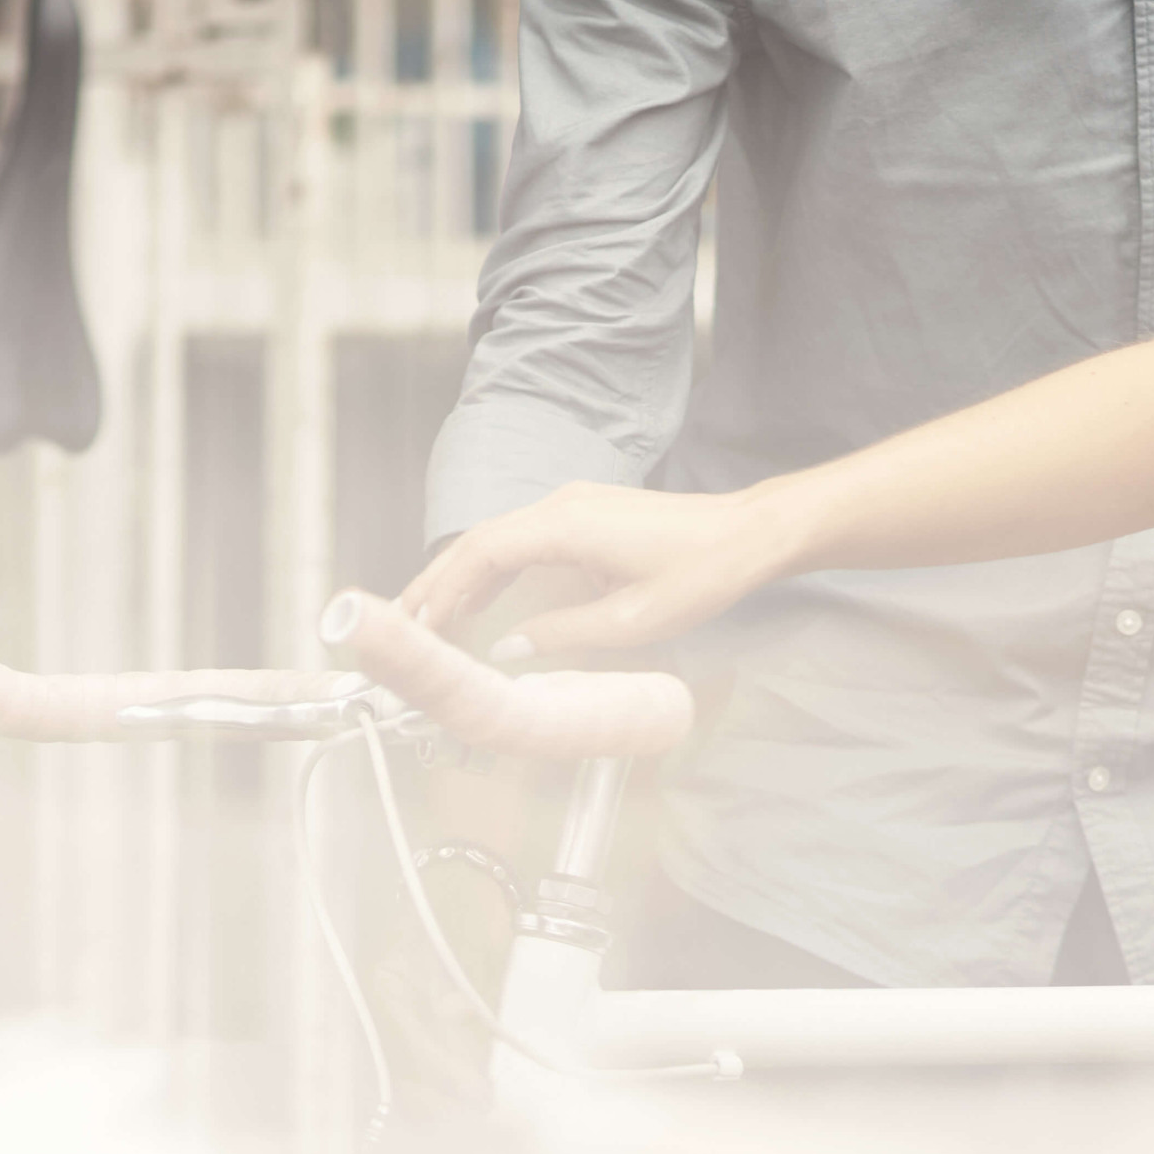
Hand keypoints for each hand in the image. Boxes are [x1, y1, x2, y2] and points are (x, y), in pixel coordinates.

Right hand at [399, 481, 798, 657]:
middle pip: (482, 541)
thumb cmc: (698, 574)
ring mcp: (574, 505)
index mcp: (566, 525)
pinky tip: (483, 597)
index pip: (483, 551)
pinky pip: (525, 538)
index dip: (443, 588)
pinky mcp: (586, 514)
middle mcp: (563, 505)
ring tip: (431, 615)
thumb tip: (508, 648)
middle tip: (406, 623)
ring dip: (465, 575)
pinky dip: (496, 567)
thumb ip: (560, 633)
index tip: (416, 621)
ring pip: (500, 538)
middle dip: (440, 582)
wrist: (748, 535)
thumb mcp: (629, 621)